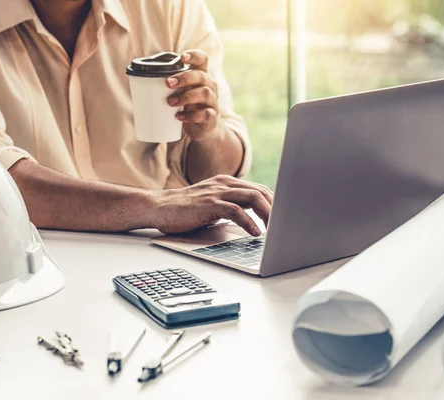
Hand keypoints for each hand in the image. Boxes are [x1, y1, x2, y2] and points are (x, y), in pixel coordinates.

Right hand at [149, 175, 273, 236]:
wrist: (159, 207)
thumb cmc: (184, 209)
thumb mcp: (212, 204)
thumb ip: (230, 206)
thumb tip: (251, 219)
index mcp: (226, 183)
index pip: (259, 189)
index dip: (274, 202)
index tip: (284, 216)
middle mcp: (224, 184)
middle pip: (260, 191)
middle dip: (276, 208)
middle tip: (285, 225)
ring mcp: (217, 193)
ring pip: (252, 198)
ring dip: (268, 214)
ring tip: (274, 230)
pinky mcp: (209, 204)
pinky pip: (235, 211)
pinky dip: (249, 222)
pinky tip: (254, 233)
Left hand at [166, 50, 221, 141]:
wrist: (202, 129)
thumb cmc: (188, 106)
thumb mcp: (181, 92)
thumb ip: (170, 84)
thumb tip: (139, 79)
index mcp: (201, 76)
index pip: (202, 59)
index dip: (194, 55)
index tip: (181, 57)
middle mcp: (210, 86)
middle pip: (201, 76)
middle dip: (184, 77)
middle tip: (168, 83)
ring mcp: (212, 102)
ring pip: (204, 93)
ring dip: (186, 96)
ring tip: (171, 102)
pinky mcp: (211, 117)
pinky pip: (204, 114)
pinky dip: (191, 115)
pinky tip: (179, 116)